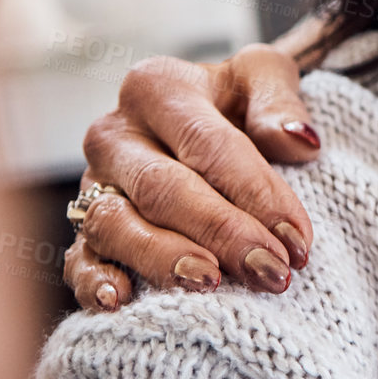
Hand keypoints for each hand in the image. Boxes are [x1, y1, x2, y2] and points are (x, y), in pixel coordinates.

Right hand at [63, 42, 319, 310]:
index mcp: (157, 88)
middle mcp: (114, 135)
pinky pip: (77, 260)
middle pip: (163, 189)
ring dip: (163, 260)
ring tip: (211, 284)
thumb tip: (300, 139)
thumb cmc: (237, 100)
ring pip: (115, 225)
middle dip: (220, 234)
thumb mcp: (263, 78)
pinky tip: (122, 301)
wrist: (208, 120)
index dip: (257, 195)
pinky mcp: (82, 229)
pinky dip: (94, 282)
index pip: (209, 146)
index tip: (297, 240)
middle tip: (269, 271)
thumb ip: (279, 100)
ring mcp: (91, 184)